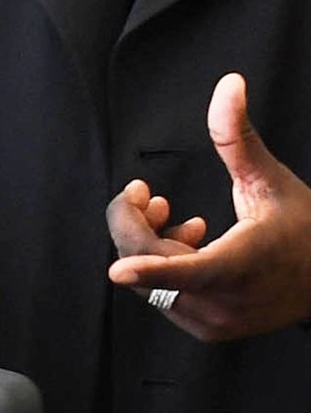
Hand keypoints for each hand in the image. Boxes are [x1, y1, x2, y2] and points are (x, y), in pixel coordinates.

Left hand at [106, 72, 310, 340]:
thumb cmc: (301, 226)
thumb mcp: (269, 179)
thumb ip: (237, 136)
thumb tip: (229, 83)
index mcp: (243, 265)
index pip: (190, 270)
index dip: (151, 269)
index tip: (120, 270)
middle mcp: (225, 301)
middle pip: (150, 264)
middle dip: (135, 223)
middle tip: (144, 193)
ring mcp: (215, 322)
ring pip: (151, 281)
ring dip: (149, 242)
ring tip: (171, 215)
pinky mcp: (208, 329)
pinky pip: (165, 295)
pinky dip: (162, 265)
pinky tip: (187, 242)